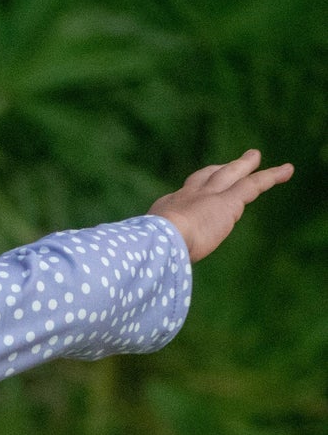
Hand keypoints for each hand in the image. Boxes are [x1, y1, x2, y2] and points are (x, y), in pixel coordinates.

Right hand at [150, 148, 291, 261]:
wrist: (160, 239)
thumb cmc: (148, 253)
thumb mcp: (148, 255)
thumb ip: (155, 259)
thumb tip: (150, 278)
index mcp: (165, 210)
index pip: (181, 197)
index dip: (191, 191)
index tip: (193, 188)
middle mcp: (186, 197)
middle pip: (204, 178)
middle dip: (216, 171)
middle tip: (226, 165)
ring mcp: (208, 196)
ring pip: (231, 175)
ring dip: (244, 165)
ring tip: (255, 156)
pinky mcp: (228, 201)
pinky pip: (254, 185)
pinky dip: (271, 176)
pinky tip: (287, 171)